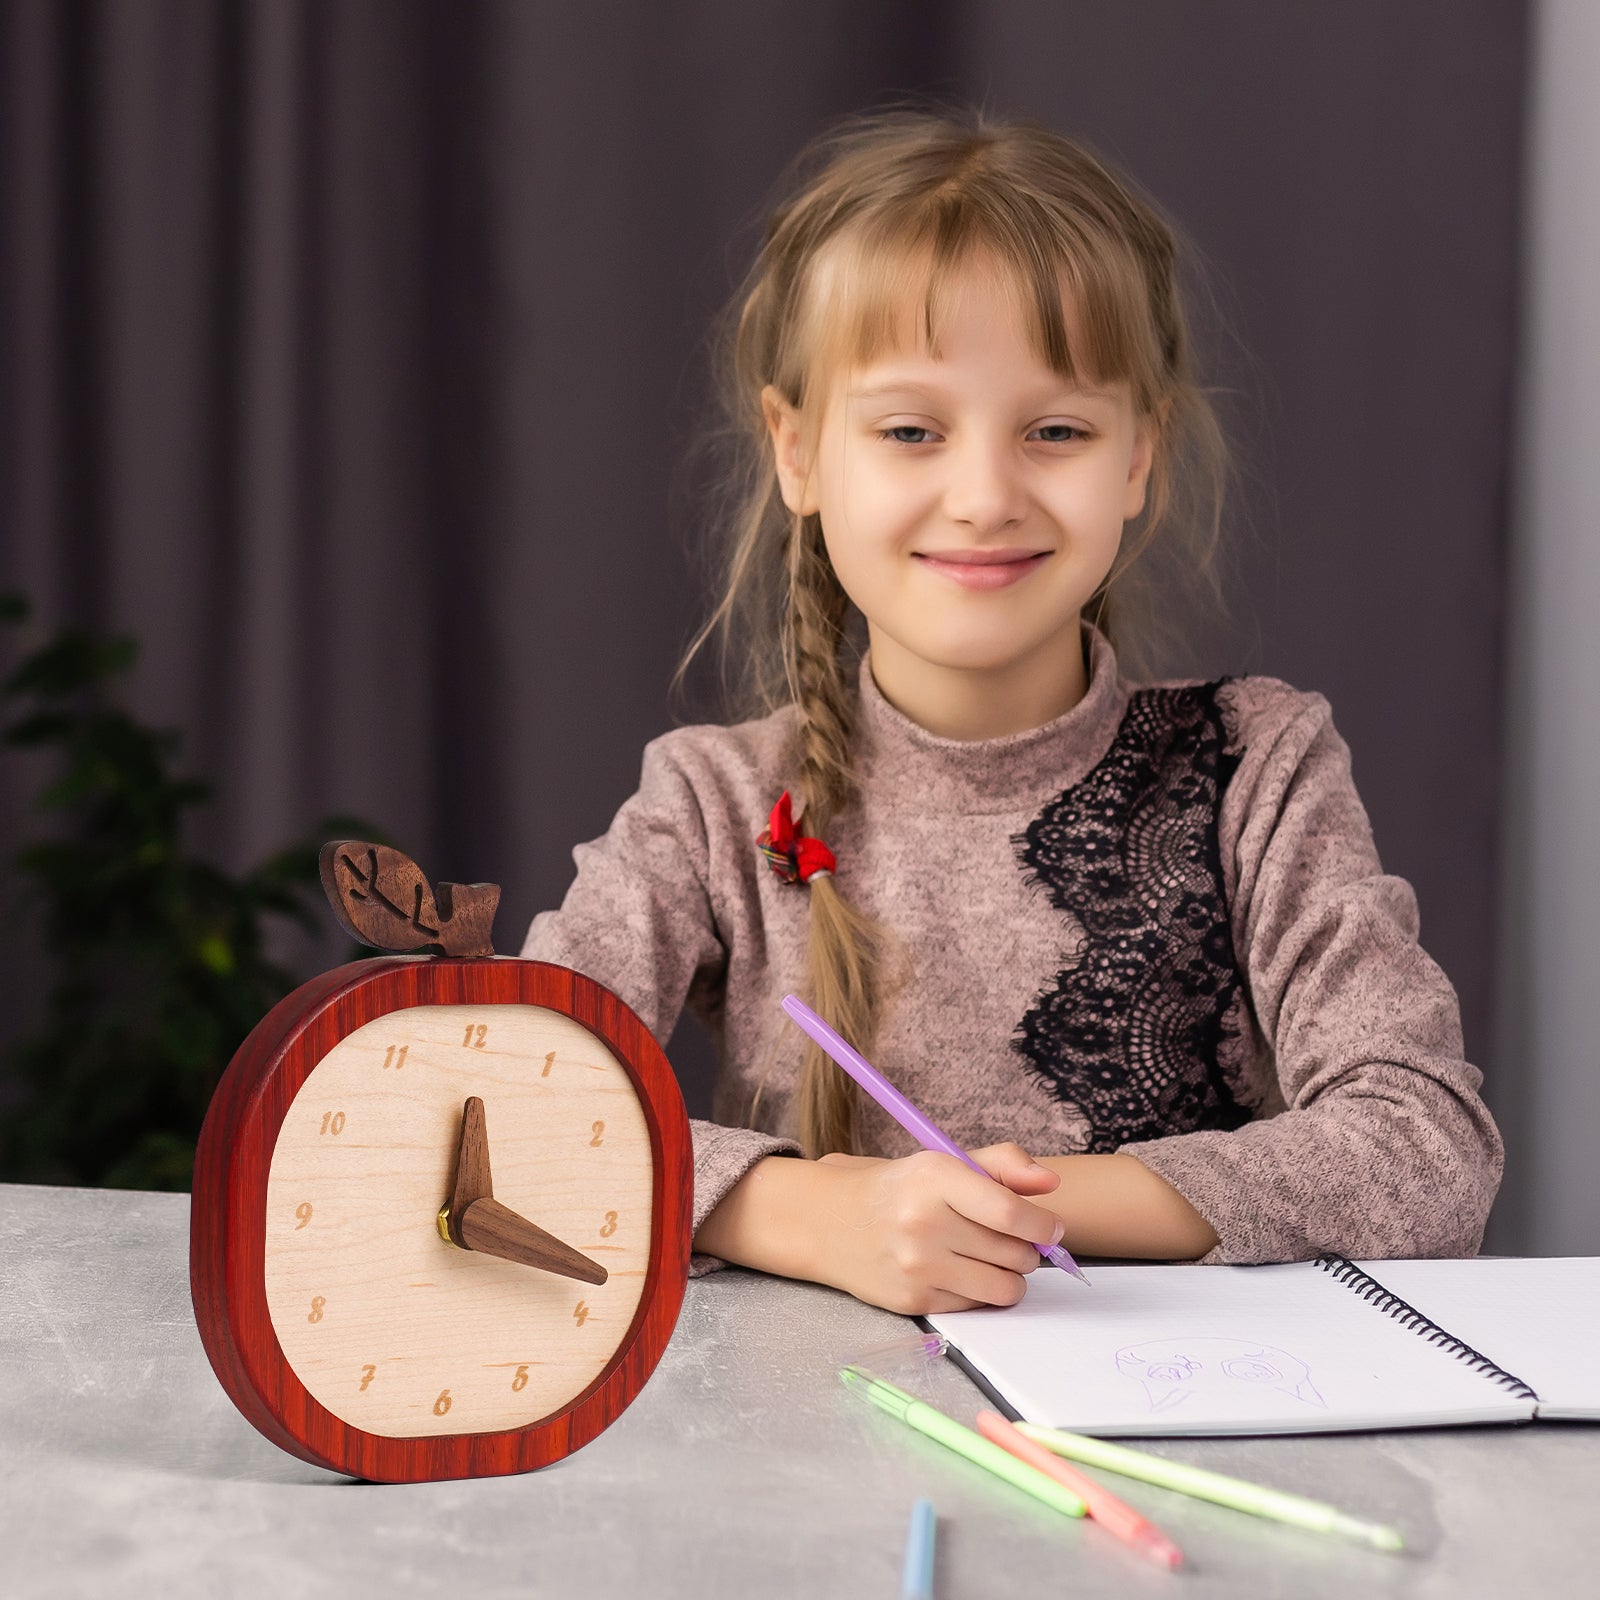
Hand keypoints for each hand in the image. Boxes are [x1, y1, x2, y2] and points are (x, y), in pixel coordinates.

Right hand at [810, 1142, 1065, 1314]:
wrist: (830, 1221)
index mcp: (935, 1177)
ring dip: (1011, 1277)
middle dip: (1027, 1250)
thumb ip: (1003, 1165)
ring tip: (993, 1259)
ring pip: (1004, 1288)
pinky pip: (977, 1307)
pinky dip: (980, 1293)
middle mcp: (924, 1223)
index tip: (1051, 1227)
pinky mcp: (914, 1302)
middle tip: (1012, 1239)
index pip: (1010, 1213)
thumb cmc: (900, 1188)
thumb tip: (1050, 1184)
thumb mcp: (945, 1161)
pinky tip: (961, 1272)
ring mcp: (917, 1267)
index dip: (1043, 1225)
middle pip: (1015, 1254)